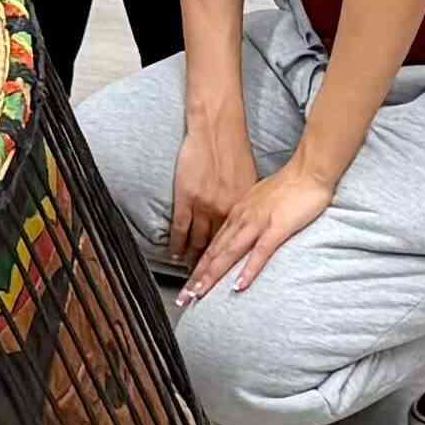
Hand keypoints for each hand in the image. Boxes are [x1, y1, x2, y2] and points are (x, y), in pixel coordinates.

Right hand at [167, 102, 255, 270]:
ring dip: (194, 266)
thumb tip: (247, 219)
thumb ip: (246, 203)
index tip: (229, 284)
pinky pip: (180, 228)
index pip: (237, 246)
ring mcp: (205, 206)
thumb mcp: (249, 181)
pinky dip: (177, 244)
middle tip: (206, 297)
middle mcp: (225, 212)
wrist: (219, 128)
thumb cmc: (236, 151)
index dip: (232, 267)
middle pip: (219, 252)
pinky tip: (175, 255)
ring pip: (199, 244)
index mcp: (243, 209)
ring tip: (190, 284)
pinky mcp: (188, 198)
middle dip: (212, 277)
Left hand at [183, 158, 335, 302]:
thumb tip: (239, 231)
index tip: (188, 283)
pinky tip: (238, 285)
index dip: (198, 266)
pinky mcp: (277, 228)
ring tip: (200, 293)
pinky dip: (248, 270)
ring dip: (212, 275)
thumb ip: (247, 217)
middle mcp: (241, 219)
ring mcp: (258, 223)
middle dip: (197, 276)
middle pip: (214, 252)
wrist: (308, 171)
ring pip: (229, 253)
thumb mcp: (259, 200)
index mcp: (237, 214)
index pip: (213, 244)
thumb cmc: (289, 187)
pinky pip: (260, 252)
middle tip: (184, 297)